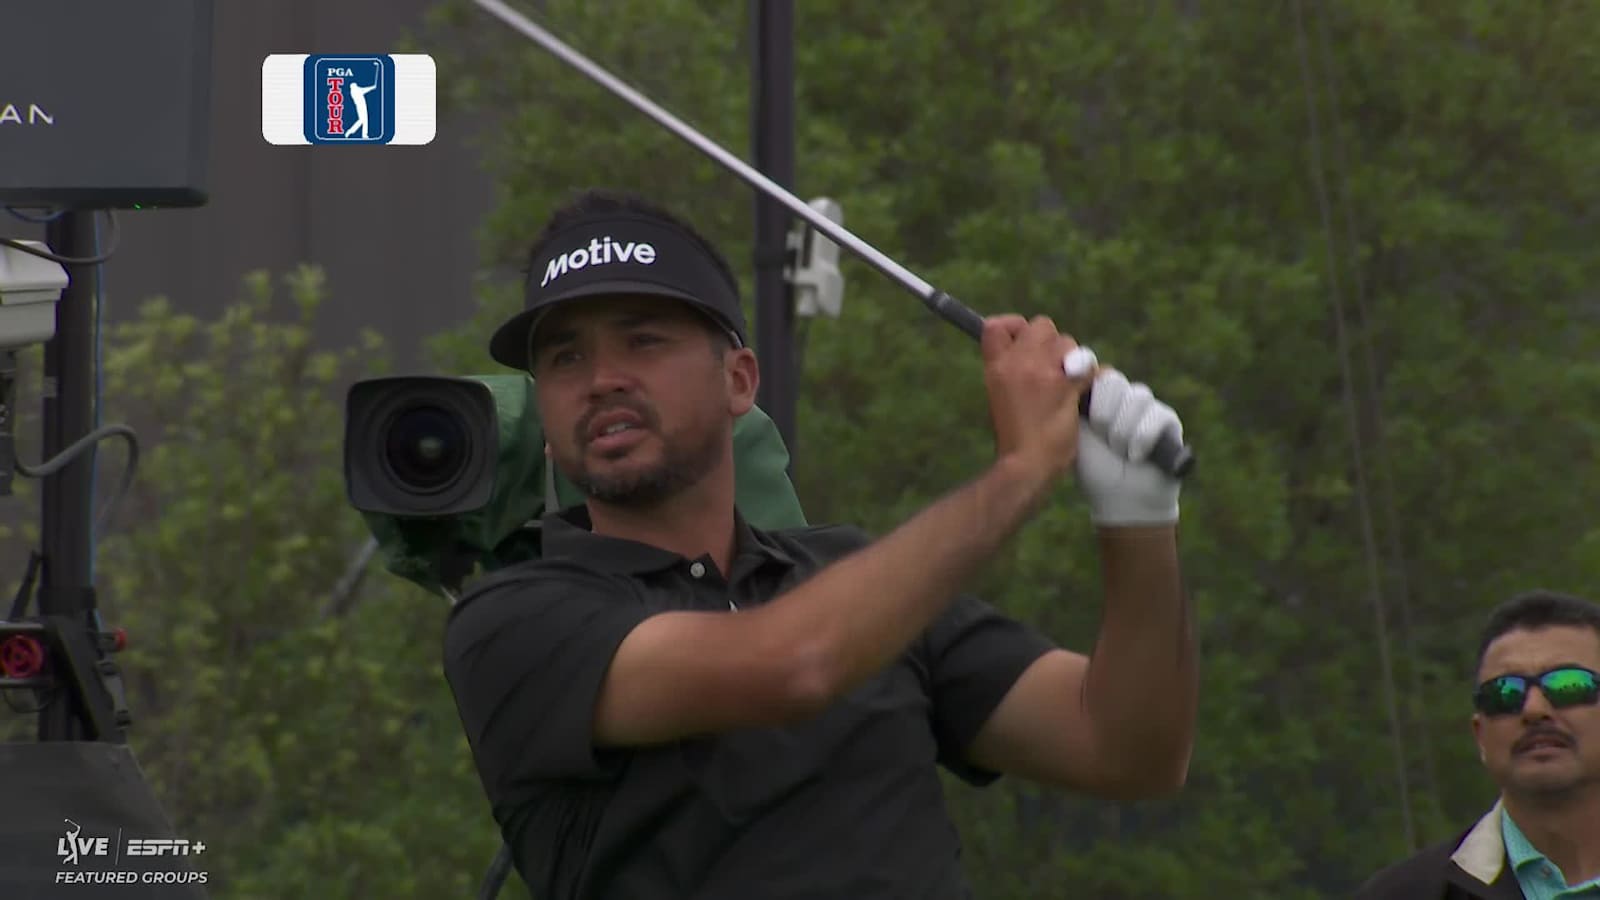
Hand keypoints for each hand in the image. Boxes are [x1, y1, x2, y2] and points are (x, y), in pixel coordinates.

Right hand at [981, 315, 1091, 480]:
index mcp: (995, 367)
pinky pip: (1087, 366)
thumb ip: (1011, 370)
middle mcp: (1016, 363)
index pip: (996, 326)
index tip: (1022, 337)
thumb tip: (1033, 353)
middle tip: (1053, 367)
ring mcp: (1042, 372)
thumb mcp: (1000, 396)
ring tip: (1067, 385)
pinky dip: (1091, 377)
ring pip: (1068, 342)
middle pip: (1042, 325)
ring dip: (1072, 359)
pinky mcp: (1066, 386)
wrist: (1025, 463)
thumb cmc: (1014, 436)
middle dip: (1052, 342)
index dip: (1015, 326)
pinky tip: (1084, 392)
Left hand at [1075, 366, 1182, 525]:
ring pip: (1136, 396)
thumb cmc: (1094, 470)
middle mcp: (1122, 397)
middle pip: (1114, 380)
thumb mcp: (1076, 433)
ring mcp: (1146, 406)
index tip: (1087, 424)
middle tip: (1103, 439)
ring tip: (1119, 452)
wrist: (1121, 500)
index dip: (1091, 397)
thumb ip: (1073, 401)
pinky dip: (1141, 439)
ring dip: (1122, 431)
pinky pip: (1156, 414)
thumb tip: (1073, 369)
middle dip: (1104, 415)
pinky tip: (1135, 457)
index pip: (1096, 374)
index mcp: (1097, 397)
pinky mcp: (1168, 419)